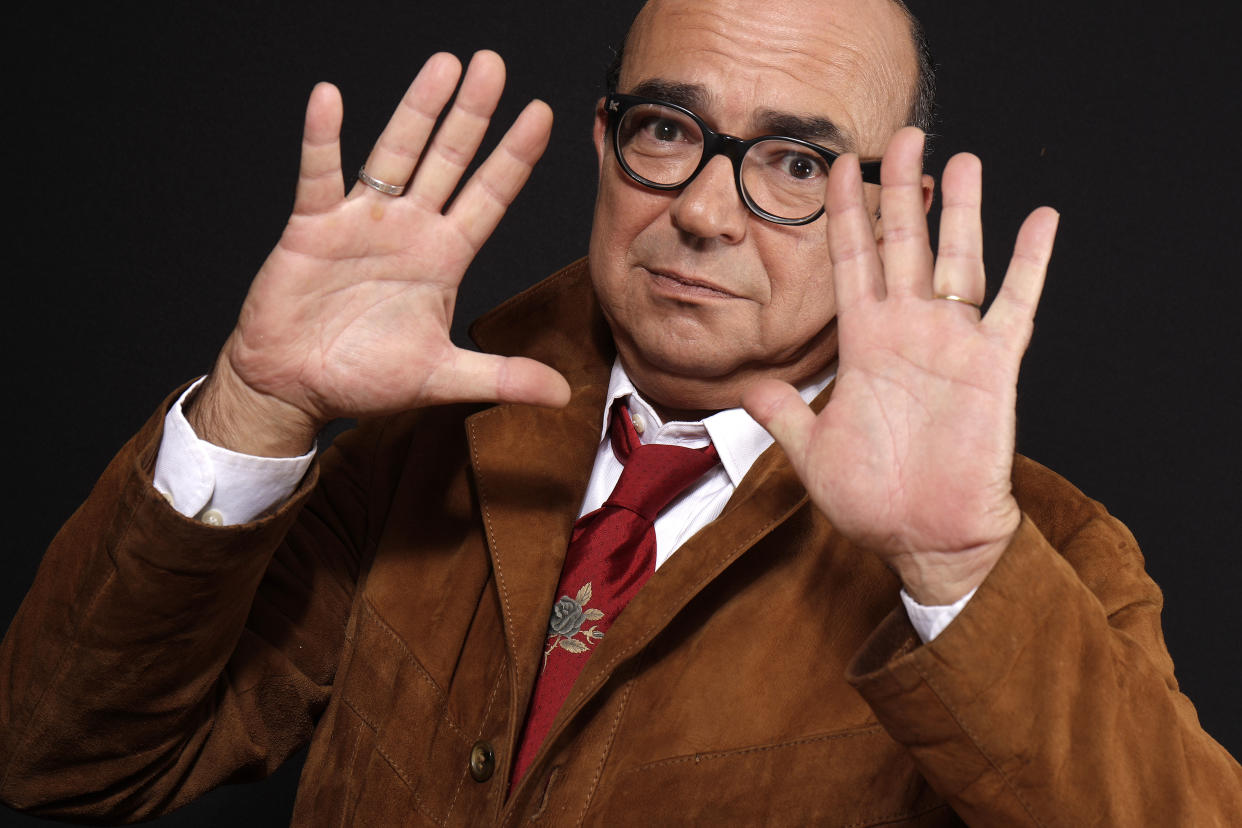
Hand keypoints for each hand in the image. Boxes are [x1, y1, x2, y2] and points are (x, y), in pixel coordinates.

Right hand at [189, 51, 570, 455]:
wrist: (295, 387)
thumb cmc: (365, 379)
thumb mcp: (441, 377)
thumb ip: (500, 377)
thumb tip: (562, 394)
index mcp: (444, 258)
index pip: (489, 197)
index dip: (515, 157)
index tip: (543, 113)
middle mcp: (409, 229)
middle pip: (449, 160)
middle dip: (472, 114)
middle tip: (494, 65)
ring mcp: (362, 222)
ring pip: (395, 154)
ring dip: (417, 111)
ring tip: (442, 66)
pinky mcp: (313, 228)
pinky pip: (320, 176)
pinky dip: (324, 139)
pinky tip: (330, 98)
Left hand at [744, 127, 1059, 604]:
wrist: (923, 538)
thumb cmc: (872, 499)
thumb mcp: (812, 451)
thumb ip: (784, 413)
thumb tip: (750, 387)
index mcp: (864, 344)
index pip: (851, 262)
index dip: (843, 214)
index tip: (833, 167)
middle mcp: (907, 332)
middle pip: (905, 243)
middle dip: (901, 190)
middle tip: (902, 137)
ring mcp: (951, 345)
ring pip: (957, 260)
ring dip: (961, 212)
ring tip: (962, 160)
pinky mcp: (992, 367)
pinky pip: (1015, 306)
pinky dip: (1031, 264)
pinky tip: (1040, 220)